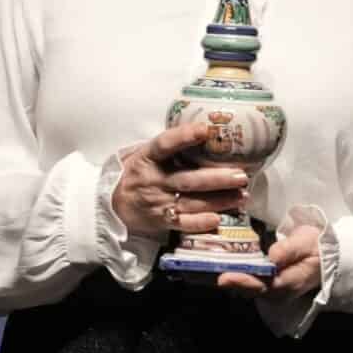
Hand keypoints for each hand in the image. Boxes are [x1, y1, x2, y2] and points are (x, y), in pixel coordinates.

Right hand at [111, 120, 247, 238]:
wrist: (111, 204)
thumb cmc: (135, 173)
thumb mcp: (141, 153)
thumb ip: (166, 145)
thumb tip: (200, 128)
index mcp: (148, 157)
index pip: (165, 144)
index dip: (184, 136)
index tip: (206, 130)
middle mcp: (154, 180)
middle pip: (188, 179)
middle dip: (217, 178)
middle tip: (241, 175)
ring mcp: (158, 202)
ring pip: (191, 202)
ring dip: (219, 200)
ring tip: (242, 195)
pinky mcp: (161, 221)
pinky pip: (182, 224)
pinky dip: (199, 223)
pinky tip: (217, 220)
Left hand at [216, 221, 322, 296]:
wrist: (330, 256)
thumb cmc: (318, 246)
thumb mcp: (308, 242)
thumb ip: (289, 250)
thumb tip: (272, 257)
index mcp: (289, 281)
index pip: (262, 285)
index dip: (242, 282)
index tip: (225, 278)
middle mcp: (280, 291)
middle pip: (251, 290)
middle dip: (230, 282)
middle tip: (208, 274)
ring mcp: (274, 290)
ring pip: (249, 289)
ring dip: (231, 281)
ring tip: (209, 271)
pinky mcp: (270, 286)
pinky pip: (251, 285)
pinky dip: (236, 278)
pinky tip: (223, 268)